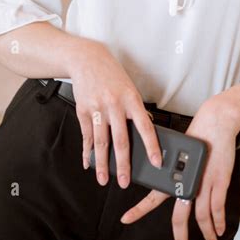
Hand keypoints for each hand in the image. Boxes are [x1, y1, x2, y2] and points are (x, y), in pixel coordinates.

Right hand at [68, 44, 162, 187]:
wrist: (87, 58)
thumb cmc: (111, 74)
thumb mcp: (129, 88)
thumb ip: (135, 110)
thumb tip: (143, 133)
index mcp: (131, 99)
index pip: (145, 127)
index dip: (152, 146)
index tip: (156, 162)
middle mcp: (114, 105)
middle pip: (120, 140)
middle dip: (124, 164)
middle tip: (126, 181)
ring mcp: (97, 108)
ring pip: (101, 142)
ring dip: (102, 164)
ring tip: (104, 179)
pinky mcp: (83, 111)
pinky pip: (86, 136)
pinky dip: (87, 152)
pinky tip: (88, 162)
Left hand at [119, 95, 239, 239]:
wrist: (216, 122)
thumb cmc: (198, 132)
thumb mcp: (178, 148)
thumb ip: (172, 164)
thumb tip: (165, 171)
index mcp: (173, 174)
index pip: (153, 196)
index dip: (139, 210)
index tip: (126, 218)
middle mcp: (187, 182)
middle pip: (180, 218)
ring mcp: (203, 183)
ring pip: (202, 217)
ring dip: (206, 233)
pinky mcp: (218, 182)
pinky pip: (217, 209)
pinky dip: (218, 222)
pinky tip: (218, 229)